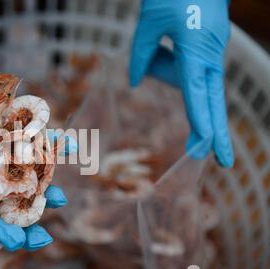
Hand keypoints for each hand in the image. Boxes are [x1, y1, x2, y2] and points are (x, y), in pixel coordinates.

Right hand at [0, 49, 76, 250]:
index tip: (18, 241)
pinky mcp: (5, 124)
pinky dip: (51, 139)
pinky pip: (30, 133)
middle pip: (6, 200)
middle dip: (25, 215)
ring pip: (22, 170)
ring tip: (60, 198)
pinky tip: (71, 145)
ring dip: (42, 183)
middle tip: (45, 233)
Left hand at [130, 0, 233, 167]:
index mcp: (197, 51)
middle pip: (212, 101)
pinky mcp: (207, 47)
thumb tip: (136, 83)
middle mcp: (209, 56)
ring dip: (167, 69)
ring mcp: (211, 52)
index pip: (197, 95)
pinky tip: (166, 38)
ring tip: (162, 36)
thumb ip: (142, 55)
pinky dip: (171, 62)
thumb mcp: (150, 22)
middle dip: (215, 130)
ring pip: (191, 79)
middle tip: (220, 161)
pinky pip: (189, 65)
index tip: (204, 147)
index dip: (200, 122)